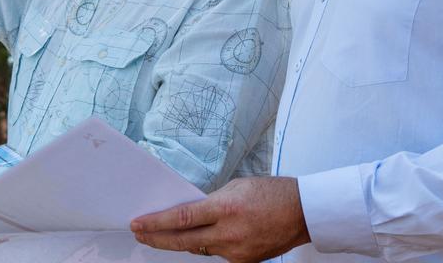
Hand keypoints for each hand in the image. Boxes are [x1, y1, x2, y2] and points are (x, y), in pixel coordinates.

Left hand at [130, 177, 309, 262]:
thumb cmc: (273, 193)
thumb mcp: (237, 187)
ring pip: (199, 248)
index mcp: (226, 208)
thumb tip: (192, 213)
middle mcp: (229, 233)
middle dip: (157, 238)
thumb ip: (213, 202)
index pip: (182, 219)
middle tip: (140, 235)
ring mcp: (236, 251)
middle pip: (183, 241)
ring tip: (163, 236)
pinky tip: (199, 238)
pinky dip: (207, 245)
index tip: (139, 223)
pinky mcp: (244, 262)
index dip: (156, 223)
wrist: (303, 212)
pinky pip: (217, 253)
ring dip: (180, 242)